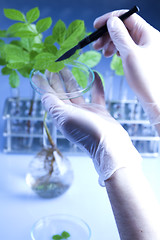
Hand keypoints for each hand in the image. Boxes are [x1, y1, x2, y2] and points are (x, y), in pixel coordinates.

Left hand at [42, 72, 141, 185]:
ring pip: (77, 92)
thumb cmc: (87, 131)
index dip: (44, 84)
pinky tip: (95, 74)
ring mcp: (86, 112)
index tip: (39, 72)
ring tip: (68, 66)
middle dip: (56, 79)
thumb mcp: (65, 117)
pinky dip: (96, 85)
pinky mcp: (99, 112)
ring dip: (72, 79)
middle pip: (62, 92)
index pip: (49, 96)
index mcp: (61, 114)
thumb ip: (53, 105)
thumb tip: (43, 95)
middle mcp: (72, 113)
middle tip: (53, 65)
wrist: (110, 144)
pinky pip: (97, 95)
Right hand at [93, 10, 159, 125]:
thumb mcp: (129, 55)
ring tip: (103, 53)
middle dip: (108, 34)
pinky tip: (112, 56)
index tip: (96, 25)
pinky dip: (117, 50)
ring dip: (111, 43)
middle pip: (124, 28)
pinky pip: (127, 48)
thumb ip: (120, 36)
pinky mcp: (141, 57)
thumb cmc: (145, 79)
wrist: (154, 97)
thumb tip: (111, 21)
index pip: (127, 17)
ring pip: (124, 38)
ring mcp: (144, 48)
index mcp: (148, 33)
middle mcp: (147, 38)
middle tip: (96, 45)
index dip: (110, 19)